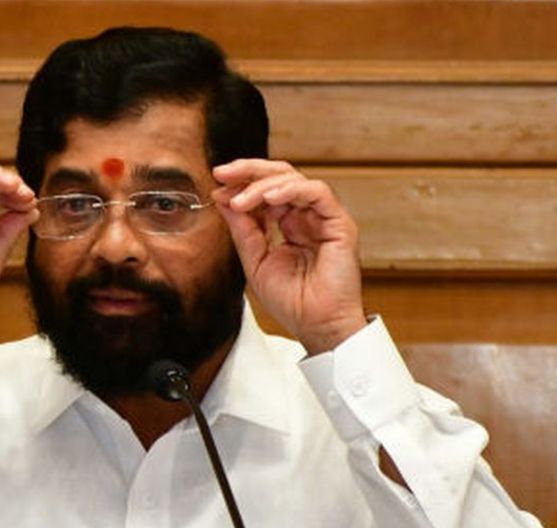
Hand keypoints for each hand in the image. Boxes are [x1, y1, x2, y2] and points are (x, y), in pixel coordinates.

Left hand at [212, 159, 365, 354]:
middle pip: (280, 176)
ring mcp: (324, 218)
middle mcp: (307, 216)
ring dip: (263, 185)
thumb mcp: (255, 261)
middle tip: (223, 173)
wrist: (317, 327)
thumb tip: (223, 198)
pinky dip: (292, 190)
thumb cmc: (292, 302)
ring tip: (241, 200)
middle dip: (249, 170)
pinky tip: (269, 199)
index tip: (217, 185)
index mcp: (290, 224)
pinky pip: (317, 192)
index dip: (241, 184)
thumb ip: (242, 229)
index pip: (266, 190)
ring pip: (295, 180)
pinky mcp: (339, 223)